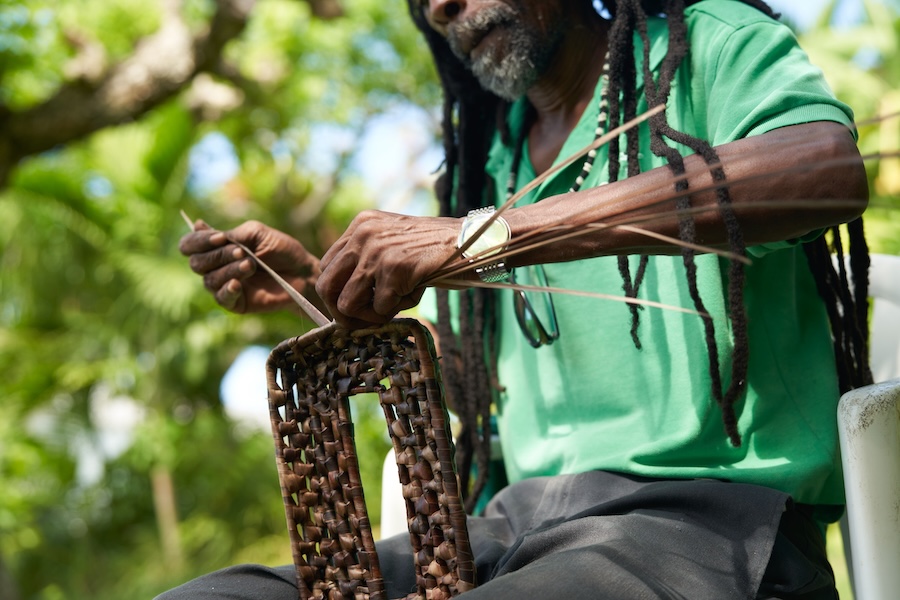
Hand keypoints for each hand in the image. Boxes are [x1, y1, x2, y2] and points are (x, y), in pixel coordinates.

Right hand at [179, 219, 322, 314]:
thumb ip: (230, 234)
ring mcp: (224, 285)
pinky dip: (227, 289)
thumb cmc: (280, 249)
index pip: (190, 245)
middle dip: (217, 255)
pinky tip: (237, 284)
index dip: (198, 241)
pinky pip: (221, 298)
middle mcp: (215, 267)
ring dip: (229, 270)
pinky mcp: (235, 303)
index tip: (221, 237)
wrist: (302, 271)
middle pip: (196, 263)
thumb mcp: (256, 233)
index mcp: (217, 247)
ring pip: (209, 280)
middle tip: (242, 252)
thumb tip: (197, 225)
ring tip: (251, 265)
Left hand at [316, 210, 459, 328]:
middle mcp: (362, 234)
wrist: (472, 241)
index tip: (354, 306)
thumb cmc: (435, 249)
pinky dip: (399, 309)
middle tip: (363, 321)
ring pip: (347, 304)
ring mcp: (376, 251)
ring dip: (371, 315)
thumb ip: (368, 260)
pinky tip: (417, 291)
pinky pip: (380, 309)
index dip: (337, 292)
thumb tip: (342, 301)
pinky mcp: (394, 269)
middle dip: (342, 312)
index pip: (326, 267)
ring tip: (396, 304)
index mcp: (360, 225)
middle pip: (326, 286)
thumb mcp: (393, 243)